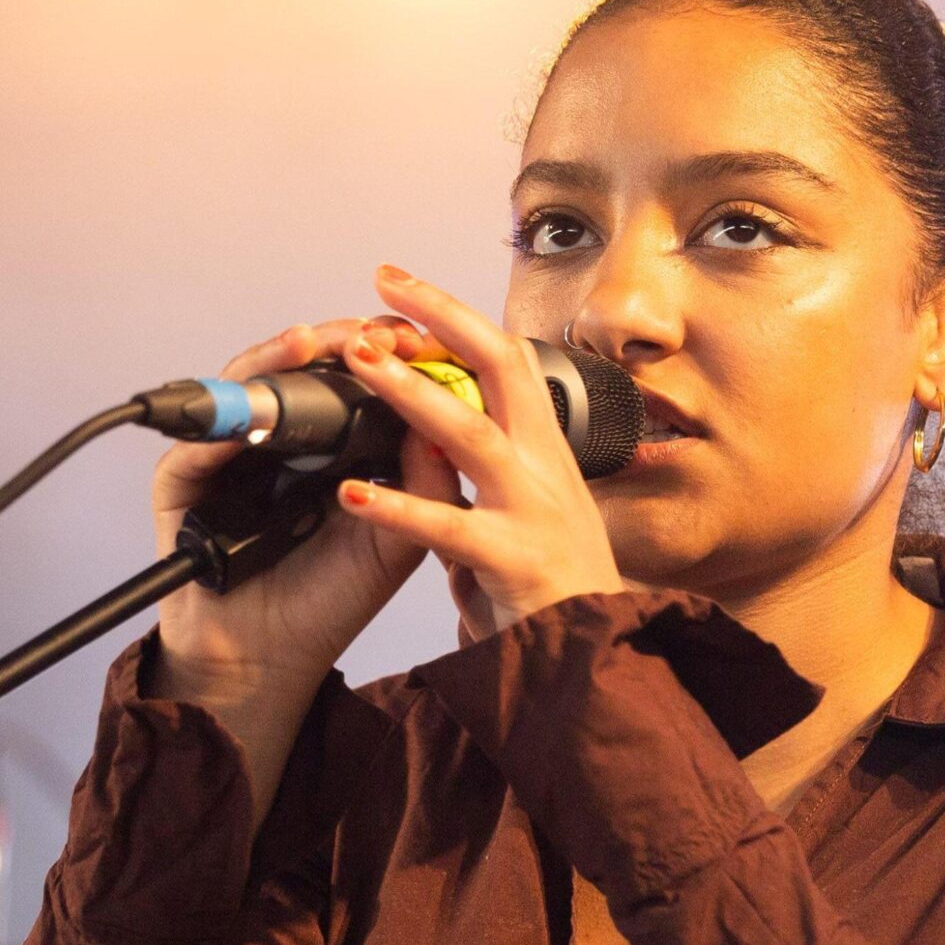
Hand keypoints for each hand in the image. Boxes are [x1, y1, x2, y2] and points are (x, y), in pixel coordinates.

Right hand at [148, 315, 448, 703]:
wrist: (271, 657)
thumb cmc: (328, 599)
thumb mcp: (396, 536)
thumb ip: (423, 476)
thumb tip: (454, 405)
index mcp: (326, 445)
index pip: (350, 377)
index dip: (380, 353)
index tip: (416, 337)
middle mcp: (273, 439)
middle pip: (297, 368)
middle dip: (332, 341)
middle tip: (363, 331)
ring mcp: (225, 454)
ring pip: (245, 388)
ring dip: (276, 362)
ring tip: (308, 343)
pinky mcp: (182, 481)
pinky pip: (198, 442)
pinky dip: (220, 422)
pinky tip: (250, 412)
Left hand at [332, 265, 626, 635]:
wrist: (592, 655)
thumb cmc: (549, 589)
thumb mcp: (519, 513)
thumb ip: (476, 475)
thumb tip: (425, 438)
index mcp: (543, 449)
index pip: (503, 361)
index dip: (453, 320)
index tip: (401, 289)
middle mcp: (544, 467)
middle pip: (498, 369)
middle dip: (440, 322)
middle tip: (381, 291)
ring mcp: (532, 510)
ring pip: (471, 434)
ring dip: (413, 392)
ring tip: (360, 363)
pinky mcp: (513, 562)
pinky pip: (448, 528)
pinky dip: (398, 508)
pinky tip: (352, 494)